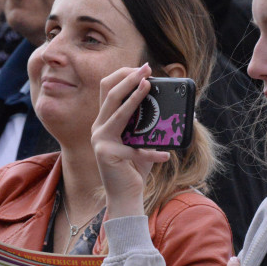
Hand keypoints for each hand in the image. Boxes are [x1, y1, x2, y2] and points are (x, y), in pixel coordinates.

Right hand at [91, 64, 169, 218]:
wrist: (125, 196)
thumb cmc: (134, 169)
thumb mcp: (141, 142)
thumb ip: (146, 126)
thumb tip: (168, 108)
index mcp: (104, 122)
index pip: (108, 90)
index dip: (123, 76)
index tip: (142, 68)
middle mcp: (98, 128)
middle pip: (110, 94)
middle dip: (128, 78)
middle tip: (145, 68)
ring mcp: (100, 140)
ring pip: (117, 111)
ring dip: (133, 96)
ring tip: (148, 85)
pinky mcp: (106, 153)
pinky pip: (134, 147)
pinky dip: (152, 152)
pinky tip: (166, 155)